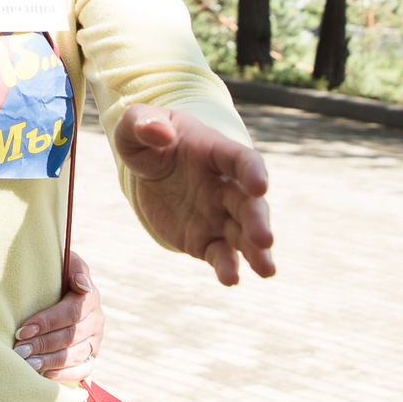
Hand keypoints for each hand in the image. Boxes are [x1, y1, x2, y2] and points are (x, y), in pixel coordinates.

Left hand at [13, 251, 103, 382]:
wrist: (62, 291)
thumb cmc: (58, 276)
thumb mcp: (67, 262)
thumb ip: (75, 267)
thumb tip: (82, 284)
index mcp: (91, 298)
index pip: (71, 312)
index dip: (47, 322)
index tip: (23, 330)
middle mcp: (97, 321)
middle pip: (71, 336)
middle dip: (43, 344)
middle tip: (20, 351)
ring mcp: (96, 341)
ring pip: (75, 355)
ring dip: (50, 361)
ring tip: (27, 365)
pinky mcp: (92, 357)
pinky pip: (83, 371)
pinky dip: (65, 375)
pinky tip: (44, 374)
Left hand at [111, 105, 274, 285]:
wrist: (149, 168)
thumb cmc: (148, 138)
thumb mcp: (135, 122)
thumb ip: (143, 123)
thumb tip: (160, 132)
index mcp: (215, 152)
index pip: (241, 159)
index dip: (253, 171)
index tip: (260, 185)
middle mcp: (225, 185)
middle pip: (248, 203)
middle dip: (258, 220)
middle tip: (264, 238)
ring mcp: (218, 215)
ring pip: (242, 235)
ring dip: (256, 251)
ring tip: (266, 270)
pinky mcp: (205, 239)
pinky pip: (219, 254)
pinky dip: (226, 266)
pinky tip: (230, 279)